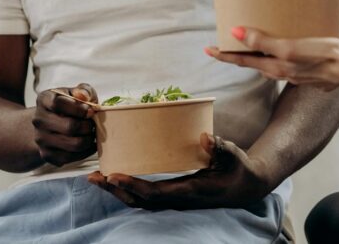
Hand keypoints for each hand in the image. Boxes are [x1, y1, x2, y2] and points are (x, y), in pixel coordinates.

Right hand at [32, 84, 97, 166]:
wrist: (49, 123)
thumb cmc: (67, 104)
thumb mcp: (75, 92)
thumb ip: (83, 90)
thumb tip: (84, 96)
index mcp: (44, 99)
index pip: (58, 103)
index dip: (78, 108)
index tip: (90, 110)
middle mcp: (39, 120)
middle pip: (70, 127)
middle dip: (88, 126)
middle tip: (94, 124)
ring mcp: (41, 139)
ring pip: (74, 144)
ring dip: (89, 139)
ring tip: (92, 133)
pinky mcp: (47, 155)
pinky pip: (72, 158)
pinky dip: (85, 152)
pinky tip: (88, 143)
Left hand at [88, 132, 274, 209]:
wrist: (245, 187)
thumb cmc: (238, 168)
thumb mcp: (233, 155)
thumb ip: (219, 147)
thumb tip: (205, 137)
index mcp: (191, 191)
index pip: (155, 193)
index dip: (132, 185)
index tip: (112, 175)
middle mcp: (179, 199)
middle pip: (140, 200)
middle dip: (115, 190)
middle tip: (93, 176)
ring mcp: (175, 200)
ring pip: (140, 202)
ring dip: (117, 191)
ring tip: (96, 178)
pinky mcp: (173, 196)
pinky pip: (146, 197)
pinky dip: (128, 189)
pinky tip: (116, 177)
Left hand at [205, 28, 338, 92]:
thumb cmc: (322, 54)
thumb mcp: (290, 47)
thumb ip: (263, 41)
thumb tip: (236, 32)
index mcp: (275, 67)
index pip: (242, 60)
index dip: (224, 55)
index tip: (208, 50)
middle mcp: (283, 73)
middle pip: (255, 63)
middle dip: (240, 54)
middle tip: (227, 45)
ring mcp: (297, 74)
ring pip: (271, 64)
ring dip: (260, 55)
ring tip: (254, 44)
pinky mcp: (310, 71)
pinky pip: (288, 63)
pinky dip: (280, 55)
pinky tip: (286, 49)